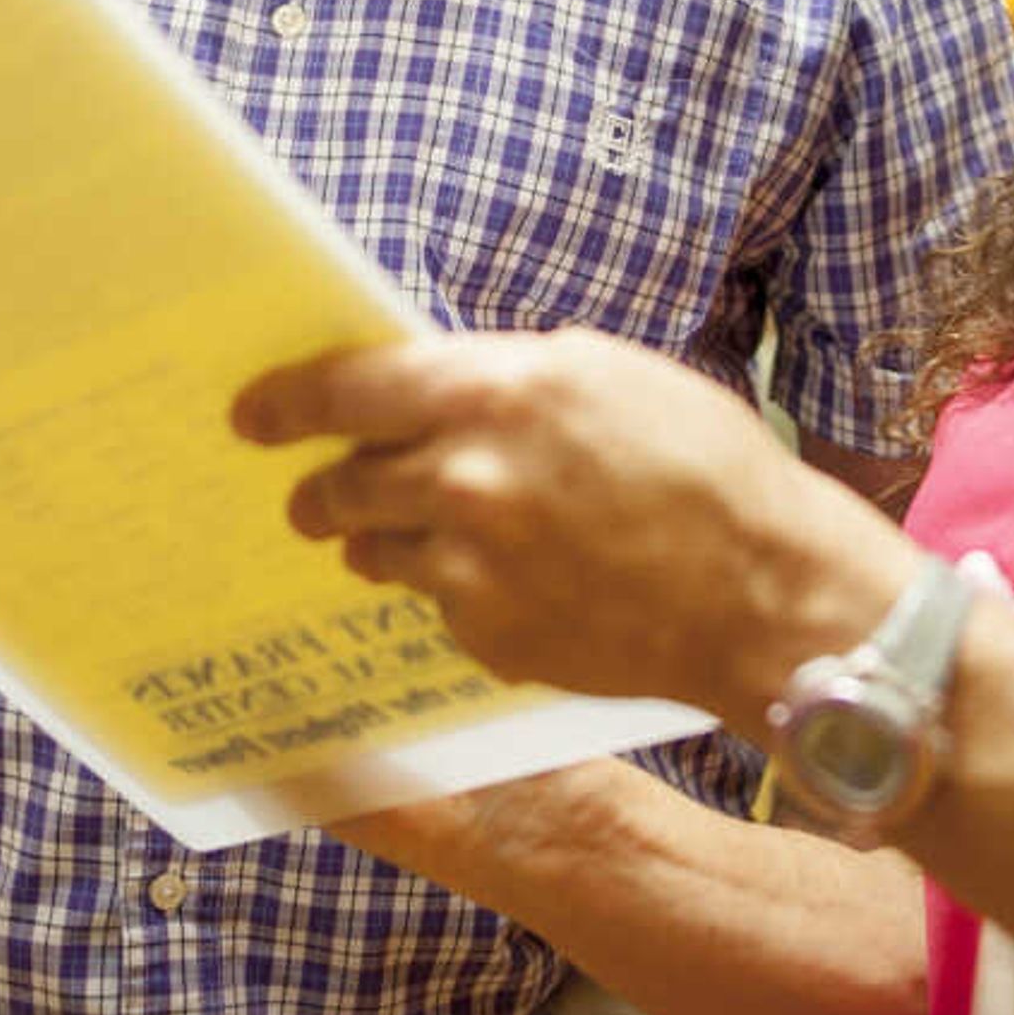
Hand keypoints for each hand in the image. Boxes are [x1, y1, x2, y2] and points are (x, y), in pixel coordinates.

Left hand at [232, 329, 908, 721]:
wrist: (762, 593)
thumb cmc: (704, 467)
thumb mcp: (606, 377)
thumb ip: (503, 381)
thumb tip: (425, 389)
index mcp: (495, 393)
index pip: (347, 390)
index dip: (287, 402)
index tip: (251, 415)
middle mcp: (466, 480)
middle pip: (341, 483)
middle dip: (321, 488)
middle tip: (314, 494)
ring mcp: (472, 568)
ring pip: (375, 550)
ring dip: (382, 539)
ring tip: (427, 534)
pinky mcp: (487, 637)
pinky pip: (437, 605)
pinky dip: (456, 590)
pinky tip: (516, 581)